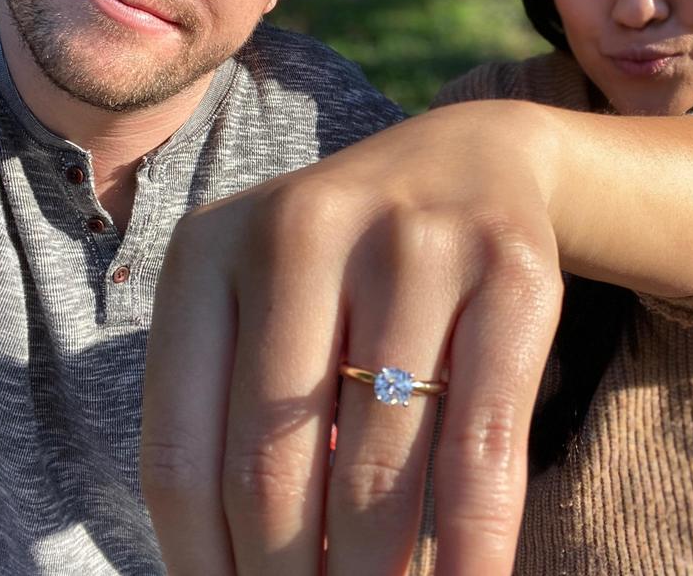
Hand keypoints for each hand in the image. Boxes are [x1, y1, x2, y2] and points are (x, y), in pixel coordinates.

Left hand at [140, 101, 563, 574]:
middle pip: (272, 469)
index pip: (180, 455)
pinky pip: (481, 444)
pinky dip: (470, 545)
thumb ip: (240, 416)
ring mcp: (412, 244)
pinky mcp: (511, 271)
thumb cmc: (347, 259)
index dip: (201, 569)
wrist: (466, 159)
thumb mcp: (266, 306)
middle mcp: (301, 230)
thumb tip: (238, 573)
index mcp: (208, 250)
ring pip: (377, 465)